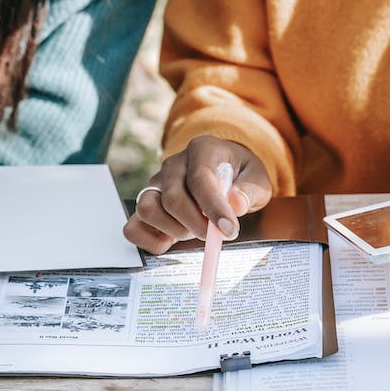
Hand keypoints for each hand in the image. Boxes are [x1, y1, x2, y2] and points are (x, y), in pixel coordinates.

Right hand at [123, 136, 272, 253]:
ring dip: (173, 230)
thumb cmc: (240, 175)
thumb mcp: (256, 178)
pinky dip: (150, 241)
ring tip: (193, 230)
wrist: (224, 171)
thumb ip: (249, 190)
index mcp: (201, 150)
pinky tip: (172, 239)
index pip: (200, 179)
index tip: (229, 231)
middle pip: (172, 198)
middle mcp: (172, 165)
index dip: (214, 208)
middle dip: (195, 224)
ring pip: (146, 209)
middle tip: (214, 235)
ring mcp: (155, 184)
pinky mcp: (146, 205)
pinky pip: (133, 227)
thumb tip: (235, 205)